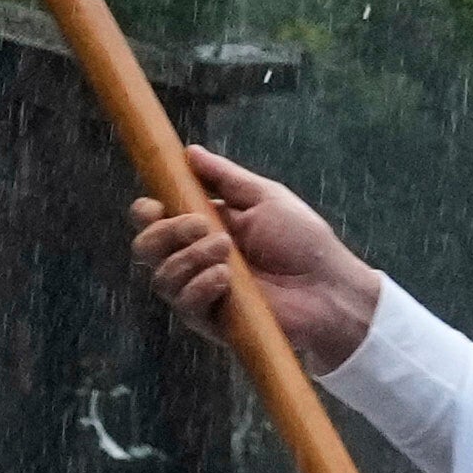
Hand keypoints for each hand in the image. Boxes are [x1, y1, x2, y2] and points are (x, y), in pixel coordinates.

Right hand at [132, 147, 383, 375]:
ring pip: (161, 276)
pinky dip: (200, 286)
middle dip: (165, 232)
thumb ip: (225, 176)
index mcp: (204, 227)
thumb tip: (189, 151)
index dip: (146, 212)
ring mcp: (200, 290)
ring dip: (191, 257)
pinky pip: (184, 303)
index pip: (155, 220)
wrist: (327, 287)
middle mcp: (194, 259)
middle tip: (200, 225)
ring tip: (227, 251)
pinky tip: (226, 279)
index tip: (155, 205)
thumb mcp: (264, 197)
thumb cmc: (303, 241)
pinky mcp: (210, 320)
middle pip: (145, 248)